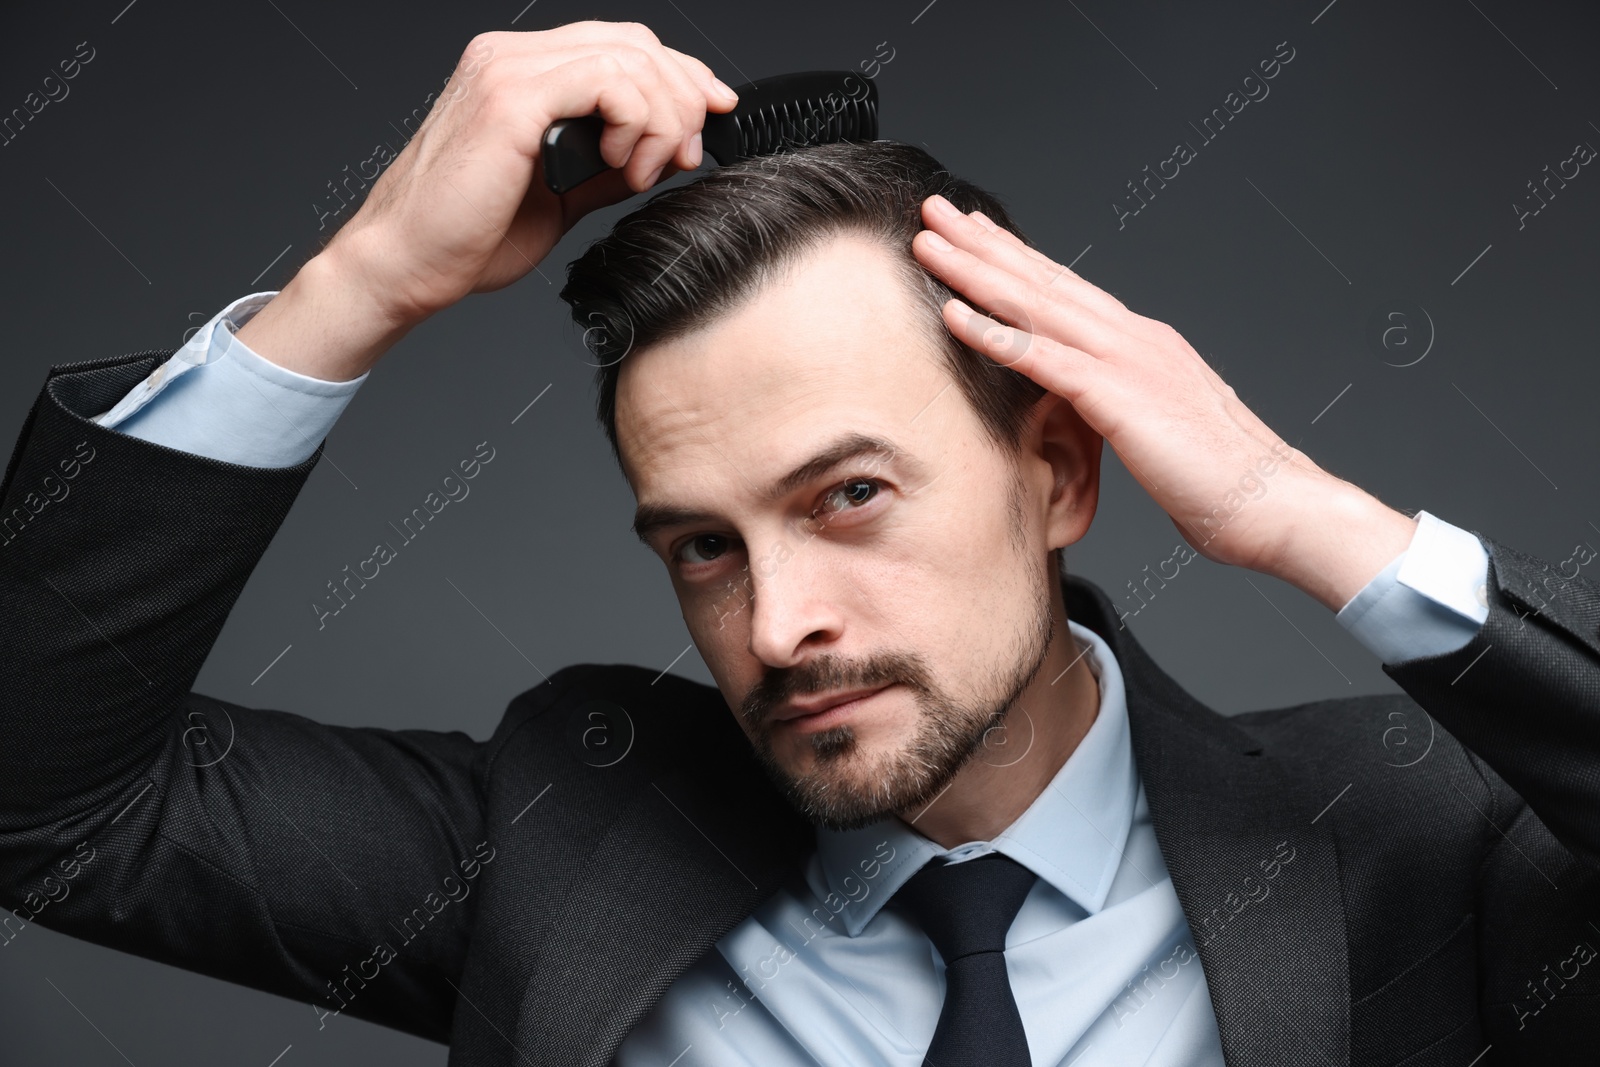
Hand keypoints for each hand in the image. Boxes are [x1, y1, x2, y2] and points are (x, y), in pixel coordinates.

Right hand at [238, 21, 737, 380]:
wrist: (406, 265)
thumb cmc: (467, 237)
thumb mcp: (560, 195)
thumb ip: (607, 165)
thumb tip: (666, 156)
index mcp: (521, 72)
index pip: (622, 46)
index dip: (680, 76)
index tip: (713, 115)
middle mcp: (512, 57)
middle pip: (636, 43)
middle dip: (684, 97)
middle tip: (689, 154)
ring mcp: (508, 70)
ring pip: (630, 59)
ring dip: (664, 119)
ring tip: (650, 171)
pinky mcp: (511, 98)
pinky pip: (608, 84)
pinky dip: (638, 125)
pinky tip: (626, 167)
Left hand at [911, 193, 1416, 609]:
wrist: (1278, 503)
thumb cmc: (1227, 484)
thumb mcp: (1163, 435)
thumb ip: (1124, 413)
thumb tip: (1099, 417)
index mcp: (1145, 345)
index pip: (1069, 290)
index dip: (1019, 258)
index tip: (978, 232)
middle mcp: (1134, 339)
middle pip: (1044, 279)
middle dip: (985, 242)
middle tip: (936, 210)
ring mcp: (1127, 361)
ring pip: (1035, 304)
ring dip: (976, 270)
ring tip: (928, 240)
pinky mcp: (1118, 396)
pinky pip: (1043, 358)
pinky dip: (995, 333)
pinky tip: (954, 313)